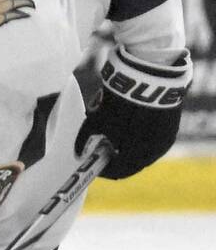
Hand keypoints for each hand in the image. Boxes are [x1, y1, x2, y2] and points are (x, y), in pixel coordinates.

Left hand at [79, 42, 187, 178]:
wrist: (148, 77)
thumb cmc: (118, 103)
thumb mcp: (96, 121)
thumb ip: (84, 140)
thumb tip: (76, 152)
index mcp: (137, 157)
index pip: (119, 171)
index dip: (104, 168)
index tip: (94, 162)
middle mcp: (155, 152)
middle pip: (132, 162)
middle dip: (116, 156)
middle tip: (102, 148)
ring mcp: (166, 138)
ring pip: (144, 150)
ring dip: (129, 146)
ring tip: (115, 134)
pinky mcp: (172, 125)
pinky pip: (154, 137)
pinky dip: (141, 136)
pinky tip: (130, 124)